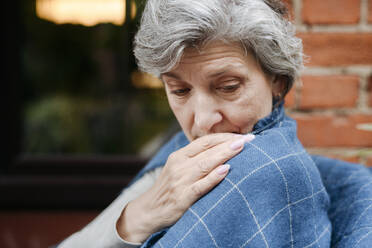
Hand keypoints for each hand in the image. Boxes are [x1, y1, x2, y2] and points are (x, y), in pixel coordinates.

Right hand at [117, 133, 254, 242]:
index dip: (224, 137)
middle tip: (250, 139)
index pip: (205, 141)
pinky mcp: (182, 197)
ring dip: (224, 155)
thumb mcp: (178, 168)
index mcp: (179, 156)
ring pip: (205, 164)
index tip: (243, 136)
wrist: (149, 210)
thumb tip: (221, 150)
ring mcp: (180, 181)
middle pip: (207, 150)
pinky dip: (213, 177)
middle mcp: (179, 165)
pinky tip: (225, 170)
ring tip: (241, 147)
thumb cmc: (169, 188)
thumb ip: (195, 159)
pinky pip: (200, 186)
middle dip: (230, 143)